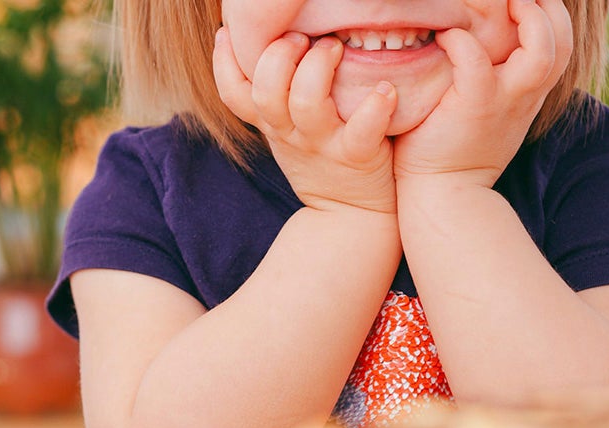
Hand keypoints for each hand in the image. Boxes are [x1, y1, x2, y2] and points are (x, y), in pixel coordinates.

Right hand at [213, 29, 398, 213]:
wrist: (350, 216)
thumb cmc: (321, 159)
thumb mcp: (286, 131)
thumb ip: (276, 95)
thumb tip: (268, 44)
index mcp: (271, 123)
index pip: (233, 93)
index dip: (223, 62)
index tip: (227, 31)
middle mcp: (290, 132)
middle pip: (265, 92)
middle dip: (278, 56)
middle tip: (301, 37)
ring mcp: (322, 145)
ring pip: (306, 104)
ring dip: (319, 68)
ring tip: (335, 47)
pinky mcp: (356, 156)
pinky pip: (362, 131)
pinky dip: (374, 107)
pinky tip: (384, 90)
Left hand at [393, 0, 572, 189]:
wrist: (444, 194)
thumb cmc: (452, 150)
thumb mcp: (485, 111)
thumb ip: (491, 80)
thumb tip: (473, 43)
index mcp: (529, 92)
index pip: (560, 45)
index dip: (551, 16)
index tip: (529, 0)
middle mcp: (525, 94)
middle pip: (562, 42)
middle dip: (550, 8)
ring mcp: (505, 100)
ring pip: (542, 50)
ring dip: (529, 19)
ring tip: (504, 3)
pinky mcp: (475, 105)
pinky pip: (475, 61)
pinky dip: (462, 42)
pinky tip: (446, 38)